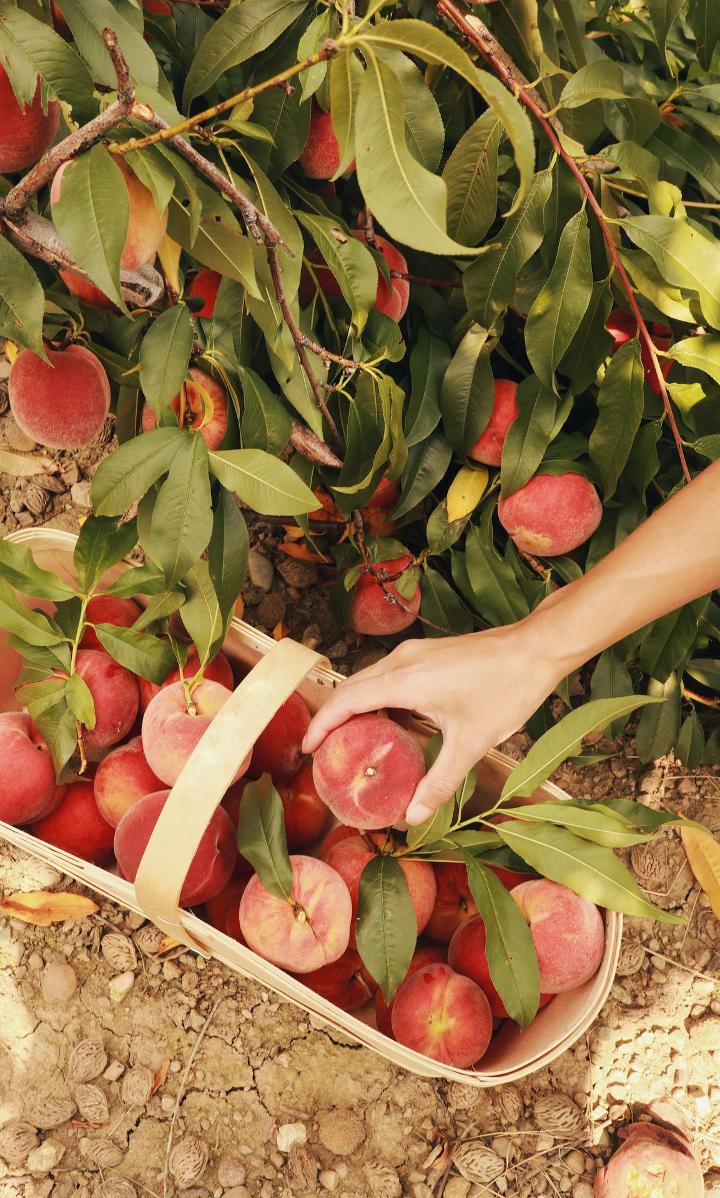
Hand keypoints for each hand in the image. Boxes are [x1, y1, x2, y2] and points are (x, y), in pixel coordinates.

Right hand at [303, 619, 564, 824]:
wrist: (537, 647)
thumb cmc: (506, 690)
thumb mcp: (471, 743)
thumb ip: (439, 782)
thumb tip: (413, 815)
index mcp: (404, 681)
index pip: (345, 701)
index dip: (321, 725)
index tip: (307, 749)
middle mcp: (402, 661)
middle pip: (351, 688)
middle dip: (334, 719)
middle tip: (327, 753)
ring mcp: (415, 653)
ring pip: (370, 679)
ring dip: (357, 706)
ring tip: (354, 740)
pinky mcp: (429, 653)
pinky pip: (390, 674)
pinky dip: (379, 697)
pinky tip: (393, 722)